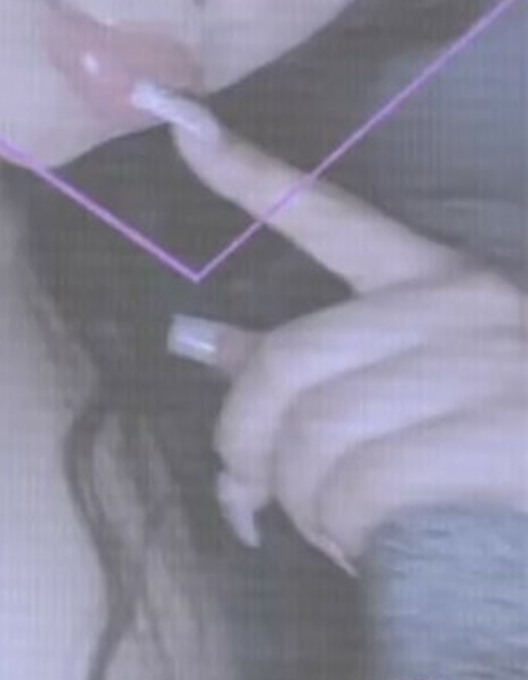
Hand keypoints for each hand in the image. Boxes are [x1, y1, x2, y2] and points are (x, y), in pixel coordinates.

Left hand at [160, 107, 527, 572]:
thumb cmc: (512, 452)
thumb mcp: (435, 384)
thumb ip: (330, 364)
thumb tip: (212, 349)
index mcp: (442, 282)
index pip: (332, 218)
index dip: (250, 177)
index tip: (183, 127)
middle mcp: (462, 306)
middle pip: (287, 363)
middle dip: (246, 445)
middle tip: (255, 499)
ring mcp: (489, 367)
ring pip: (317, 434)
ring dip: (302, 506)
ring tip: (335, 533)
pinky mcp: (505, 439)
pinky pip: (367, 486)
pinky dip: (345, 533)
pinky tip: (364, 551)